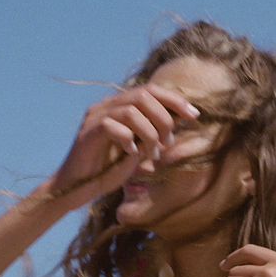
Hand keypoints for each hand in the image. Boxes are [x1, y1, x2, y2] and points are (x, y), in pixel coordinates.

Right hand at [47, 84, 200, 206]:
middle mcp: (107, 105)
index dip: (175, 99)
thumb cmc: (112, 167)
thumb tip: (184, 118)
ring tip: (152, 154)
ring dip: (149, 133)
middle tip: (169, 142)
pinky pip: (112, 126)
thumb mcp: (143, 147)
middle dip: (164, 119)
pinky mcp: (87, 133)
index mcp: (121, 105)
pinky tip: (131, 154)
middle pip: (143, 96)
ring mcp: (95, 117)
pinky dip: (128, 140)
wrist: (81, 186)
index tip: (194, 115)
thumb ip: (158, 132)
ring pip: (130, 111)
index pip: (151, 90)